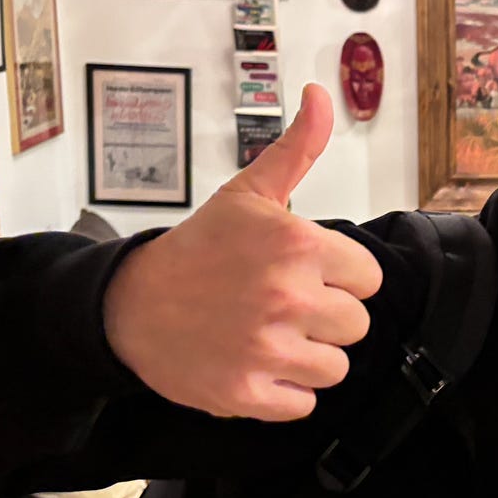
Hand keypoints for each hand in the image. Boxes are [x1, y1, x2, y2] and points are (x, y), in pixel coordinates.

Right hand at [102, 83, 380, 420]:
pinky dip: (284, 392)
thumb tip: (322, 94)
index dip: (340, 278)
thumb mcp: (251, 192)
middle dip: (326, 317)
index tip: (306, 273)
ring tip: (270, 334)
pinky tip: (256, 364)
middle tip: (282, 305)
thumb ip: (298, 147)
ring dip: (308, 356)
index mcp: (298, 246)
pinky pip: (303, 404)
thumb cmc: (200, 248)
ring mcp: (266, 349)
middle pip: (356, 325)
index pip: (369, 279)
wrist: (128, 304)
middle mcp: (287, 297)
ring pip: (335, 367)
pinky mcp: (246, 394)